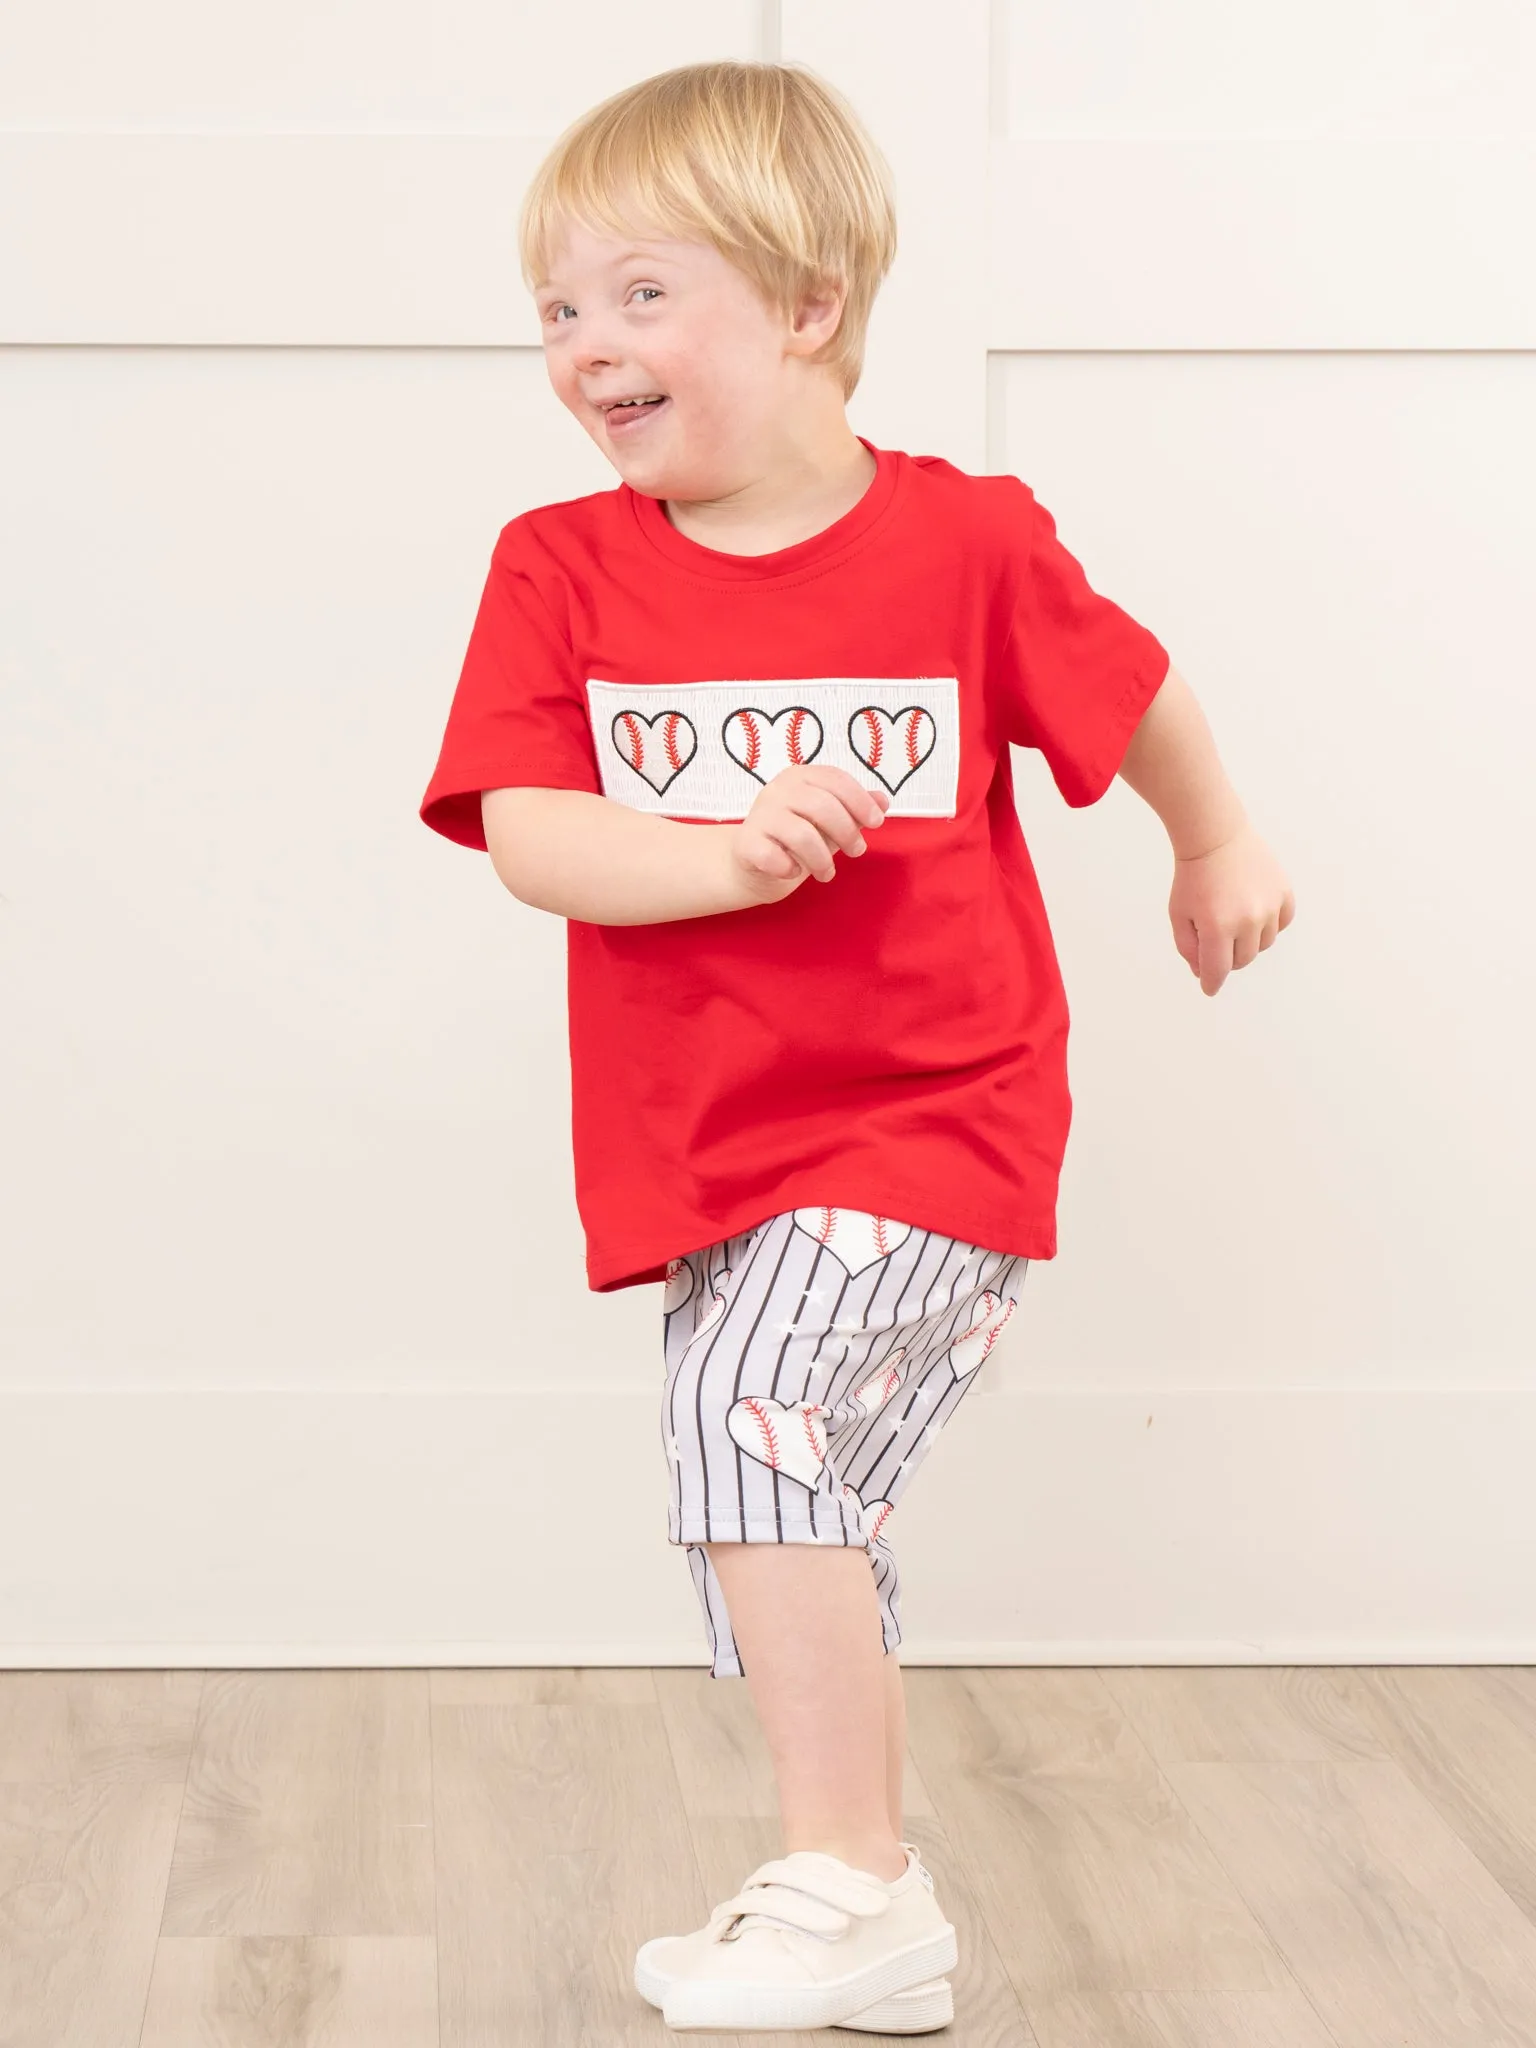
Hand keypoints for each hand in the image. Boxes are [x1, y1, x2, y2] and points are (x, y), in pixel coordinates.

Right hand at [728, 765, 890, 904]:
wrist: (753, 860)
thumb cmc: (797, 837)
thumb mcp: (830, 821)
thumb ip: (854, 809)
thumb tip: (883, 800)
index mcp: (801, 777)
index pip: (836, 780)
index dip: (861, 801)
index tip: (876, 823)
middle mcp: (778, 790)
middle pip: (823, 807)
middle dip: (847, 833)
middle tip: (856, 852)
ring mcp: (760, 815)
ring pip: (802, 835)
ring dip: (823, 860)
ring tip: (827, 873)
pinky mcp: (747, 843)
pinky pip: (773, 857)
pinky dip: (790, 869)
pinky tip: (793, 871)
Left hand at [1169, 823, 1295, 996]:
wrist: (1216, 837)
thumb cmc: (1193, 877)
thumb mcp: (1179, 915)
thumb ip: (1188, 948)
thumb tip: (1204, 972)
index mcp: (1217, 927)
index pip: (1218, 971)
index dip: (1211, 982)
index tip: (1209, 987)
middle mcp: (1248, 919)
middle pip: (1242, 960)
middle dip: (1227, 957)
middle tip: (1216, 938)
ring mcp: (1269, 906)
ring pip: (1263, 945)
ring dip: (1247, 941)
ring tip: (1233, 919)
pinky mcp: (1284, 893)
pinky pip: (1281, 924)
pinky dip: (1269, 926)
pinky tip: (1254, 913)